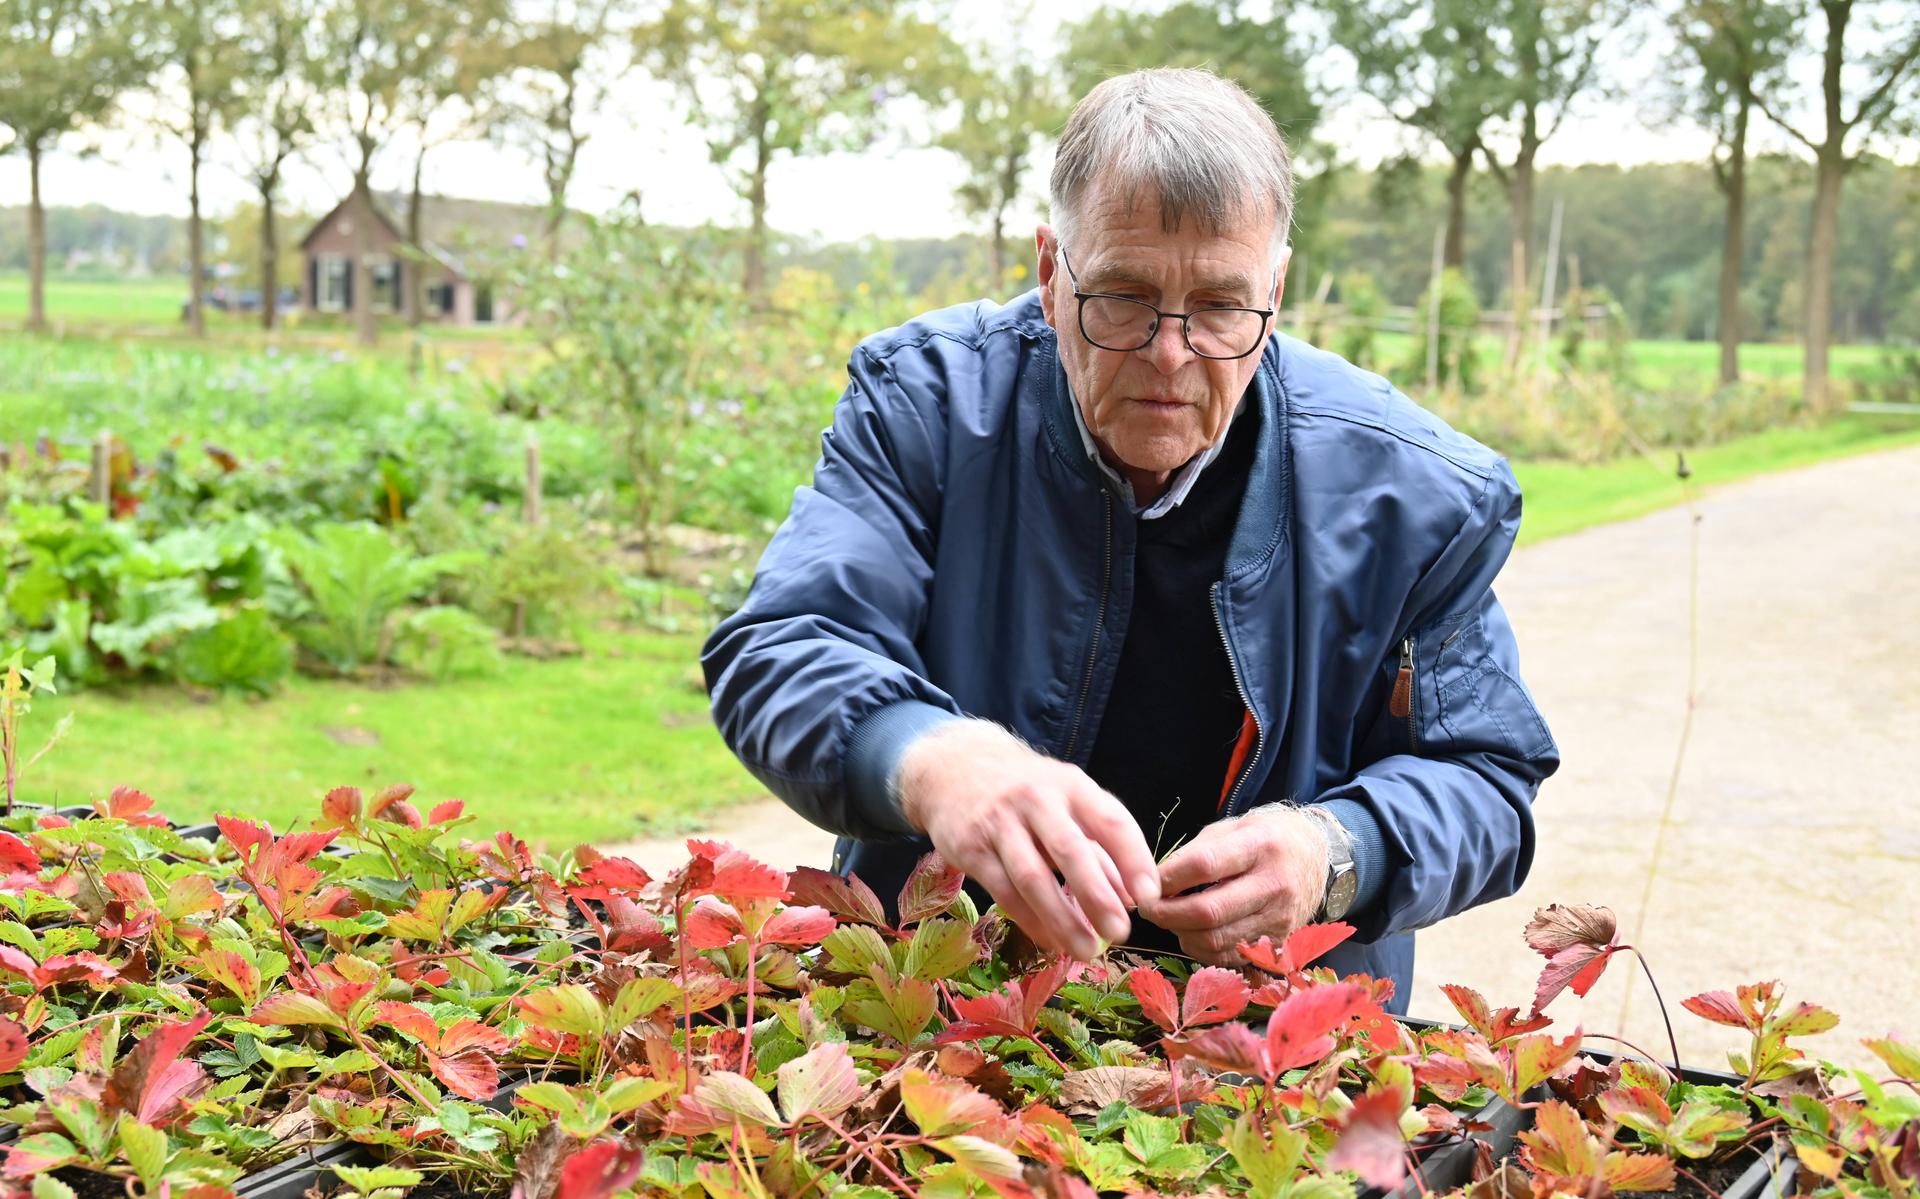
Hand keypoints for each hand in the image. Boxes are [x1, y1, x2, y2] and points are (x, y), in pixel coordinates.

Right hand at [896, 720, 1159, 960]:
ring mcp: (1000, 823)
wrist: (954, 768)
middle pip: (1069, 851)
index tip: (1150, 897)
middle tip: (1119, 932)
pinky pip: (1004, 891)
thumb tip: (1133, 899)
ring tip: (1086, 951)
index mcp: (1072, 786)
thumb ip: (1101, 848)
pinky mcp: (970, 847)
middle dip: (1096, 896)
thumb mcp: (1067, 803)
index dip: (1133, 860)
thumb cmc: (1026, 792)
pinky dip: (1030, 920)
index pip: (1110, 821)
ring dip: (1062, 919)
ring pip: (1033, 877)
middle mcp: (1037, 800)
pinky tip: (1051, 941)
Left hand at [1137, 804, 1327, 964]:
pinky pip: (1231, 956)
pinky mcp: (1279, 942)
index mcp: (1260, 846)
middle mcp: (1274, 885)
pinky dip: (1203, 950)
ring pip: (1217, 940)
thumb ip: (1194, 853)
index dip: (1168, 879)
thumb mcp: (1232, 829)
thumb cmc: (1266, 839)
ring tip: (1171, 920)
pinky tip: (1194, 934)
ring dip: (1182, 934)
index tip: (1147, 884)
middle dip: (1168, 914)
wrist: (1317, 858)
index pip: (1204, 866)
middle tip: (1149, 909)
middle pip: (1209, 912)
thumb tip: (1154, 882)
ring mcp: (1280, 918)